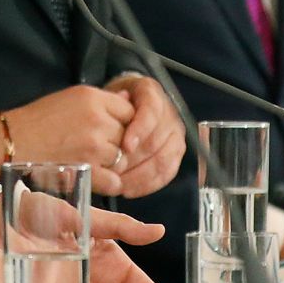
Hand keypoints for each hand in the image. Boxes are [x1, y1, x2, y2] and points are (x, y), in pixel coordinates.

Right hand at [0, 85, 135, 191]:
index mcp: (94, 98)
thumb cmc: (37, 119)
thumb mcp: (70, 98)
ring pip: (122, 159)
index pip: (131, 112)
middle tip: (94, 148)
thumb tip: (128, 100)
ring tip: (90, 161)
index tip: (109, 130)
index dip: (122, 124)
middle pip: (128, 137)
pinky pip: (115, 181)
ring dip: (110, 164)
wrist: (11, 140)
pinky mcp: (87, 170)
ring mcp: (94, 146)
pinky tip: (94, 178)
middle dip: (116, 144)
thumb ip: (101, 100)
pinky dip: (108, 183)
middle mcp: (98, 119)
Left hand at [103, 74, 184, 196]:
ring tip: (118, 185)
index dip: (139, 130)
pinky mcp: (176, 152)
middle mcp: (168, 112)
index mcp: (150, 92)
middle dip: (134, 160)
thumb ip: (109, 104)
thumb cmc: (112, 103)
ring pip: (163, 159)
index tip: (125, 147)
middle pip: (156, 140)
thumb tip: (112, 111)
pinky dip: (148, 184)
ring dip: (139, 176)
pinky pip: (166, 172)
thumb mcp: (107, 96)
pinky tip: (130, 190)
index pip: (151, 112)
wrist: (124, 104)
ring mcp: (175, 133)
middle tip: (114, 173)